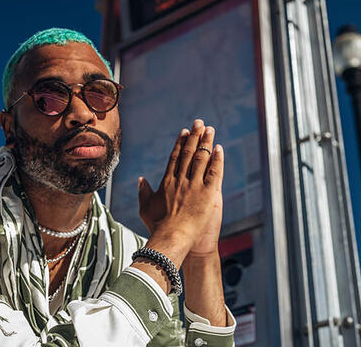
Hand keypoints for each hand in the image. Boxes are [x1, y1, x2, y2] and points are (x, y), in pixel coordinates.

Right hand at [137, 119, 223, 262]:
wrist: (171, 238)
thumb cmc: (158, 227)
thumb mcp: (146, 208)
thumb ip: (144, 193)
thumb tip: (141, 180)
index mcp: (167, 182)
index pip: (175, 157)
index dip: (180, 143)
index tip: (184, 132)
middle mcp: (180, 179)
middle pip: (188, 153)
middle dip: (194, 136)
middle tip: (198, 122)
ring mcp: (194, 185)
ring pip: (201, 158)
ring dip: (206, 142)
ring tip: (210, 129)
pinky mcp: (207, 193)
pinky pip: (213, 173)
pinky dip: (217, 160)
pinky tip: (219, 149)